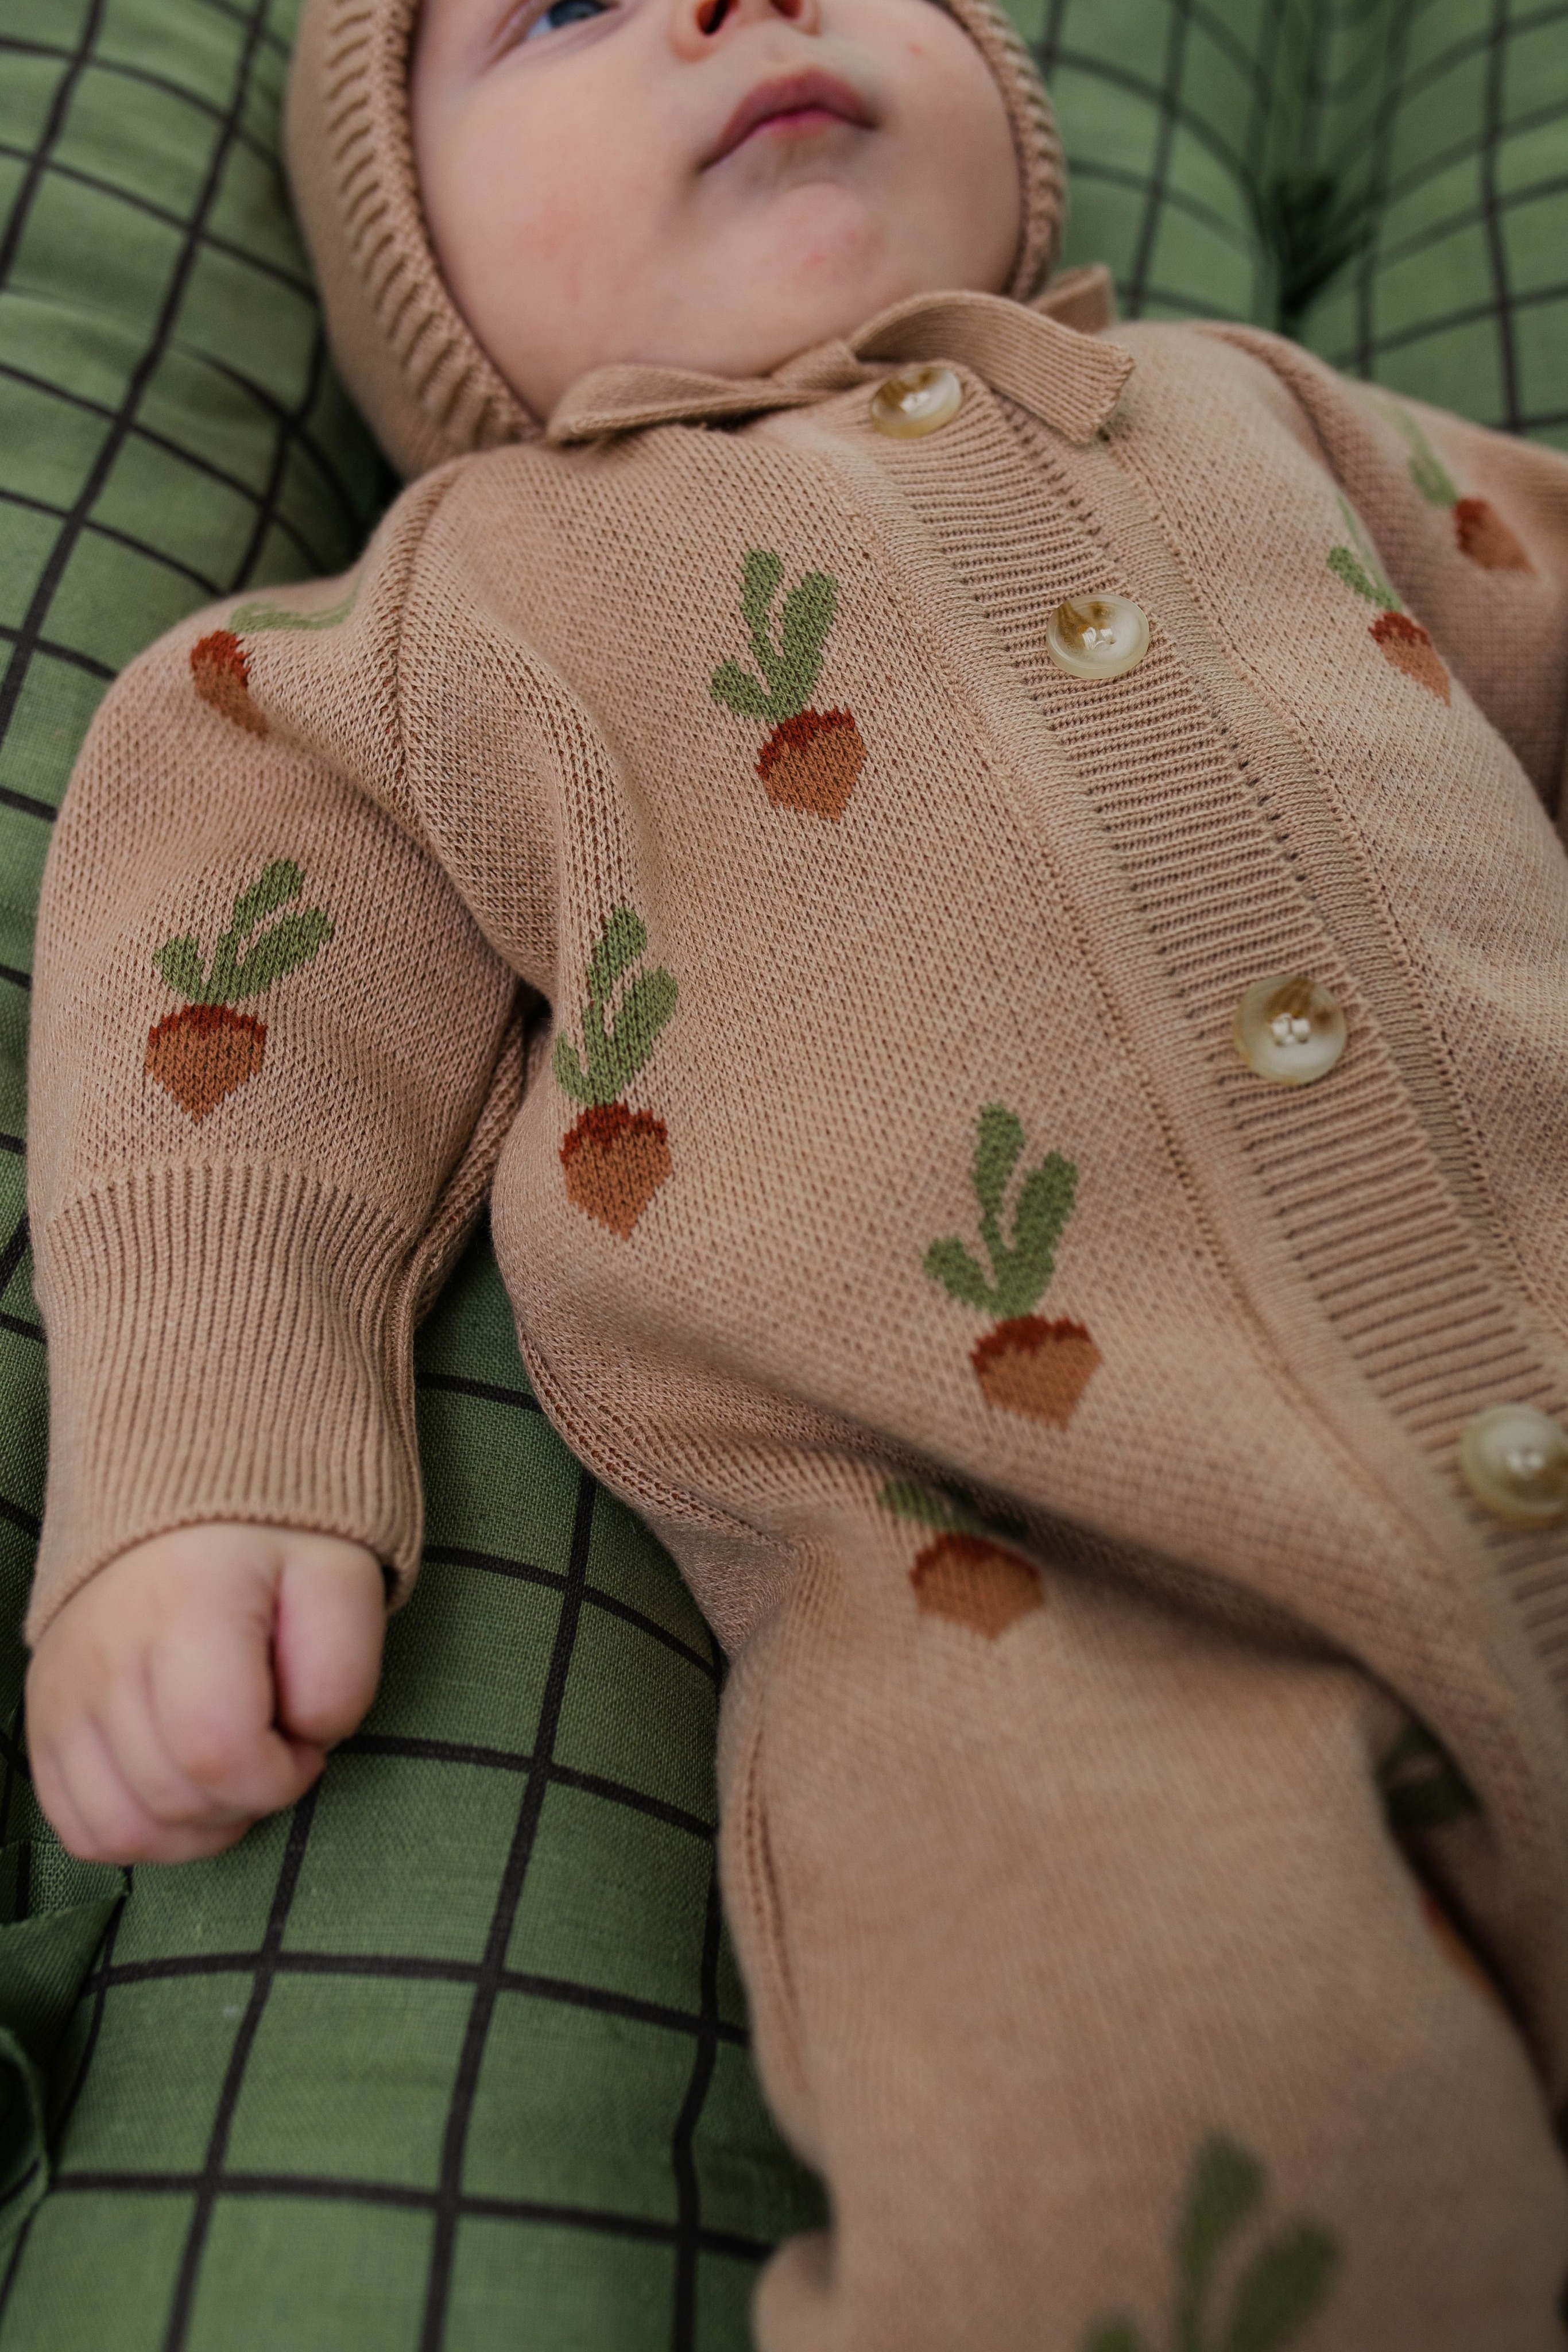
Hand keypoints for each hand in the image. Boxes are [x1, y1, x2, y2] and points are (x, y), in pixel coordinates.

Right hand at [26, 1524, 385, 1863]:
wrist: (185, 1478)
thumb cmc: (276, 1536)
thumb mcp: (343, 1577)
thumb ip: (342, 1671)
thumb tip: (301, 1744)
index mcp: (184, 1606)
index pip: (219, 1754)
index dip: (282, 1775)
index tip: (307, 1739)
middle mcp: (104, 1653)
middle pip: (175, 1800)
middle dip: (250, 1797)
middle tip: (275, 1743)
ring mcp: (62, 1688)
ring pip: (123, 1830)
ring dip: (197, 1826)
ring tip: (232, 1767)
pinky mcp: (42, 1713)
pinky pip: (78, 1825)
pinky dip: (140, 1828)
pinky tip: (184, 1785)